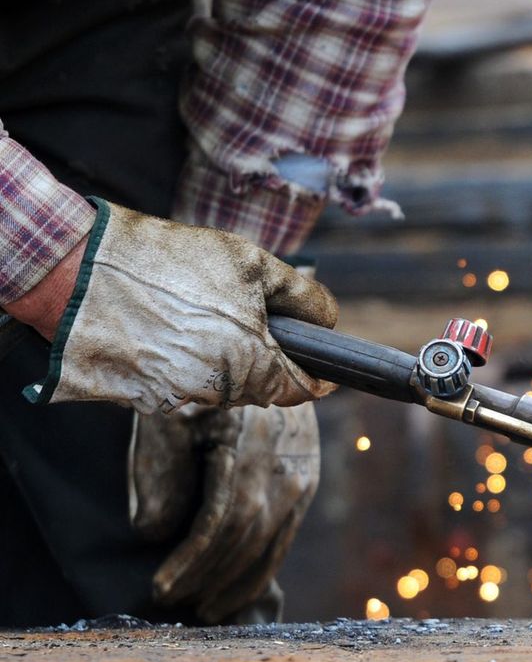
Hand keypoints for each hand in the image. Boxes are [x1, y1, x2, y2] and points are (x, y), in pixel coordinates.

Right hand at [25, 198, 337, 411]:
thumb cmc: (168, 262)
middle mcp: (214, 393)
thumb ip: (301, 296)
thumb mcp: (252, 263)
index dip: (316, 377)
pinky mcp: (138, 399)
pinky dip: (180, 364)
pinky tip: (163, 327)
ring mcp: (173, 400)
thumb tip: (325, 322)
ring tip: (194, 313)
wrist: (75, 270)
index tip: (323, 369)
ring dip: (221, 360)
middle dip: (263, 358)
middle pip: (259, 388)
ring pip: (219, 389)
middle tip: (245, 316)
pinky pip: (177, 386)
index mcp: (250, 364)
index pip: (299, 391)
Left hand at [129, 403, 320, 623]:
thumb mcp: (169, 412)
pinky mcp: (307, 481)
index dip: (193, 559)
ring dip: (238, 581)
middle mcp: (286, 460)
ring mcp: (303, 473)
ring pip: (273, 541)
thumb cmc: (199, 384)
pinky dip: (262, 565)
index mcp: (251, 441)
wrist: (261, 357)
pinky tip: (240, 584)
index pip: (226, 517)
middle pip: (250, 535)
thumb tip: (155, 532)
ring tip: (207, 607)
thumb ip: (160, 469)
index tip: (161, 586)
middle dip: (211, 576)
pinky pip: (286, 533)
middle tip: (177, 603)